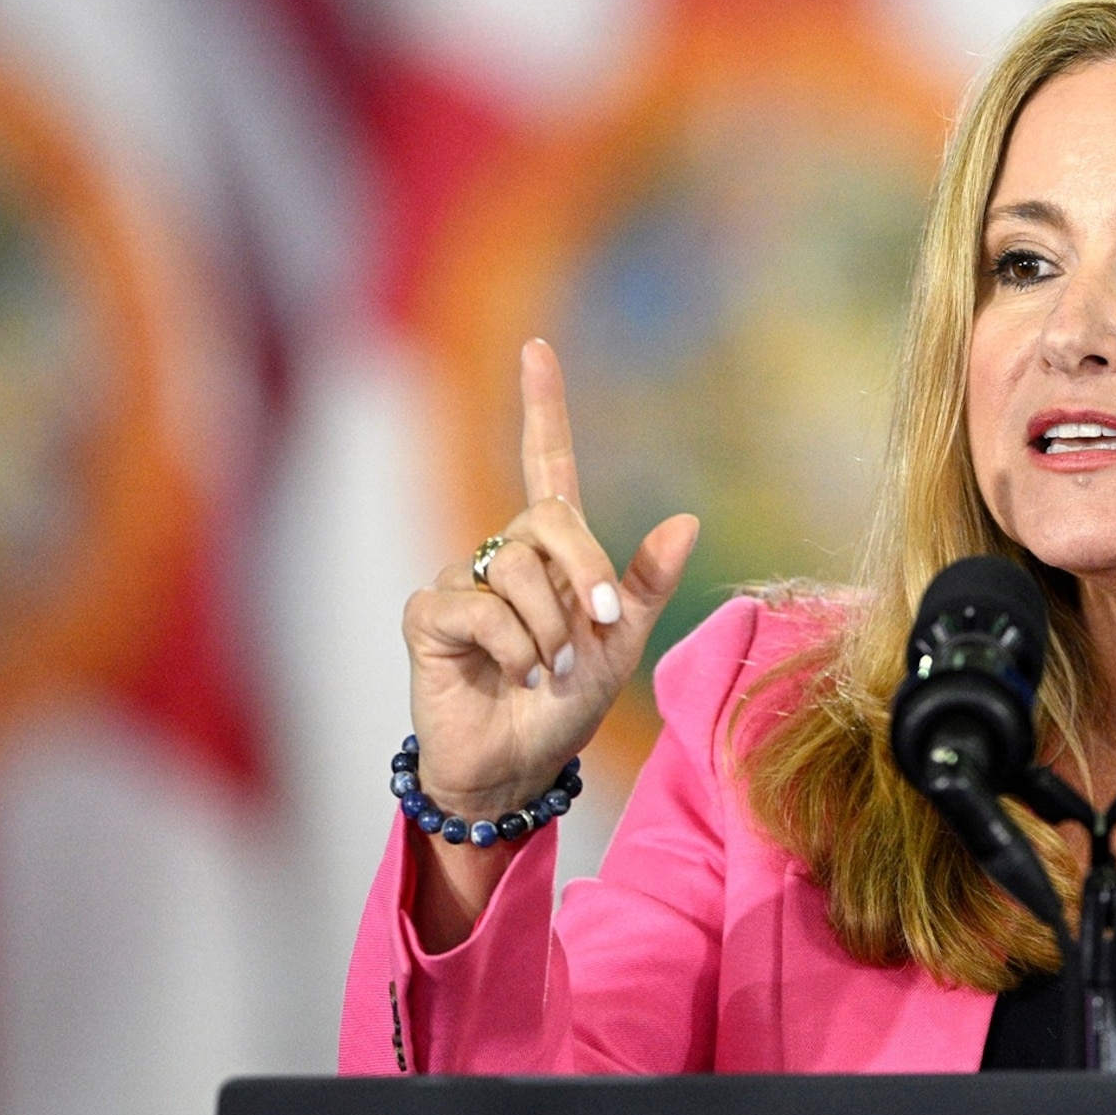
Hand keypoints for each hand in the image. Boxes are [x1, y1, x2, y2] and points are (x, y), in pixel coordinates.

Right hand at [400, 339, 699, 829]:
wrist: (520, 764)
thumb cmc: (567, 703)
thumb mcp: (622, 644)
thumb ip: (646, 584)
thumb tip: (686, 520)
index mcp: (553, 550)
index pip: (547, 461)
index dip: (543, 405)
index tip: (536, 350)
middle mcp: (502, 551)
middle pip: (548, 521)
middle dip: (586, 575)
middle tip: (596, 633)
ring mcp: (461, 580)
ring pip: (516, 571)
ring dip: (549, 631)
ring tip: (546, 670)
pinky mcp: (429, 615)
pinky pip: (478, 609)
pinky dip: (512, 649)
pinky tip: (511, 675)